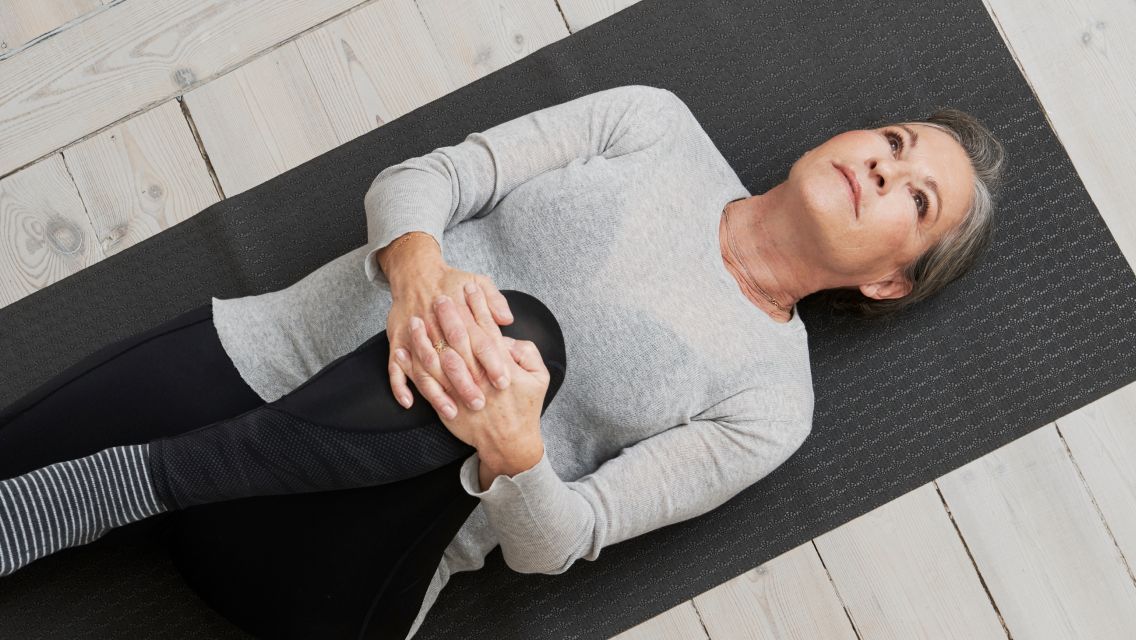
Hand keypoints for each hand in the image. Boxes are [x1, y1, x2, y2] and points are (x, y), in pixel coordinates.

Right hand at [387, 265, 513, 412]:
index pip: (479, 342)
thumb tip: (508, 319)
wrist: (416, 272)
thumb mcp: (477, 282)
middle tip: (479, 404)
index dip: (492, 362)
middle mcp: (434, 328)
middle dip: (465, 384)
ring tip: (450, 412)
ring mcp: (413, 336)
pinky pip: (394, 367)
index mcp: (458, 315)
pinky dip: (399, 386)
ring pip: (424, 369)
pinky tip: (408, 403)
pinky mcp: (396, 341)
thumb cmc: (451, 281)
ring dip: (436, 393)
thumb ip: (494, 300)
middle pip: (451, 360)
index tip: (504, 382)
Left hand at [403, 283, 549, 451]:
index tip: (470, 287)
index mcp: (502, 366)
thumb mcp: (540, 377)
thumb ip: (527, 352)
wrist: (510, 444)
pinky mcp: (447, 406)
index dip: (478, 306)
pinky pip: (424, 385)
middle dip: (449, 316)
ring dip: (425, 338)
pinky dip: (411, 368)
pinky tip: (404, 352)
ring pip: (437, 360)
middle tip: (440, 296)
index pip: (486, 329)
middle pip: (459, 339)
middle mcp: (479, 377)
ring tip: (416, 319)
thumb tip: (506, 337)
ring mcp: (460, 392)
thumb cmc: (526, 408)